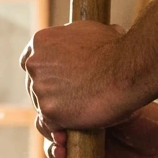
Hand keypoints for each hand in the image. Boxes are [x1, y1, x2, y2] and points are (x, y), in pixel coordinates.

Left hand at [21, 21, 135, 134]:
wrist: (127, 70)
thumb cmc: (116, 49)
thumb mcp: (92, 31)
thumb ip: (76, 38)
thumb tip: (88, 37)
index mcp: (41, 42)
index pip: (30, 61)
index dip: (45, 73)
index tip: (57, 80)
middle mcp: (34, 64)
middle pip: (34, 84)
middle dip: (51, 91)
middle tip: (73, 97)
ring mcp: (40, 89)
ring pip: (42, 105)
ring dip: (57, 109)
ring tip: (80, 109)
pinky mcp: (49, 112)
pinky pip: (51, 124)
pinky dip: (61, 127)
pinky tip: (76, 125)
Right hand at [43, 102, 157, 157]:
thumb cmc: (147, 118)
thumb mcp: (124, 108)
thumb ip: (103, 109)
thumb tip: (79, 110)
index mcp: (86, 106)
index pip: (59, 110)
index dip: (54, 120)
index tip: (60, 129)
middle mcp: (80, 125)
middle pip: (51, 130)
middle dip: (53, 138)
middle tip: (62, 145)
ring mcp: (82, 148)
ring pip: (56, 151)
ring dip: (56, 157)